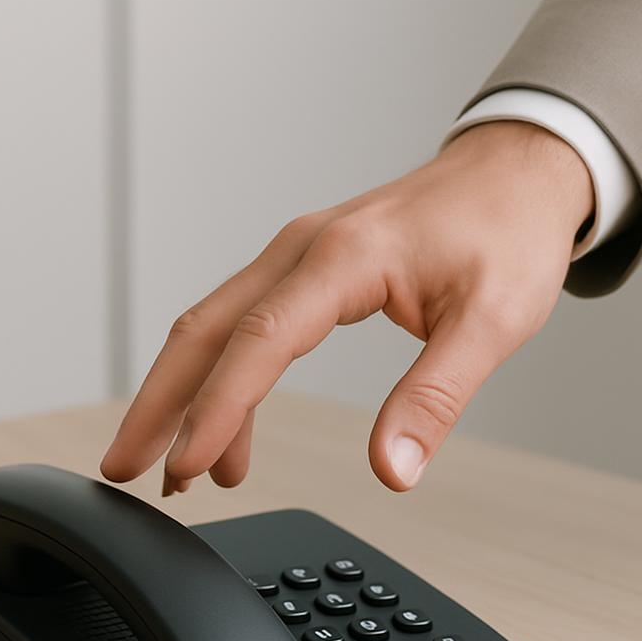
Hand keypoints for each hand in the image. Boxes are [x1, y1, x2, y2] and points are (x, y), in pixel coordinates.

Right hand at [101, 121, 592, 493]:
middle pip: (203, 331)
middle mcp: (303, 251)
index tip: (184, 467)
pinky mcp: (306, 270)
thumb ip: (434, 397)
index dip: (216, 412)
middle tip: (125, 468)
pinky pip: (244, 327)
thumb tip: (392, 469)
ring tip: (177, 469)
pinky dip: (224, 381)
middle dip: (157, 405)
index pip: (258, 342)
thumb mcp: (491, 322)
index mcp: (342, 259)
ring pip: (213, 329)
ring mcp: (297, 256)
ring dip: (183, 398)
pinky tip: (230, 429)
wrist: (516, 171)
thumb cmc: (507, 232)